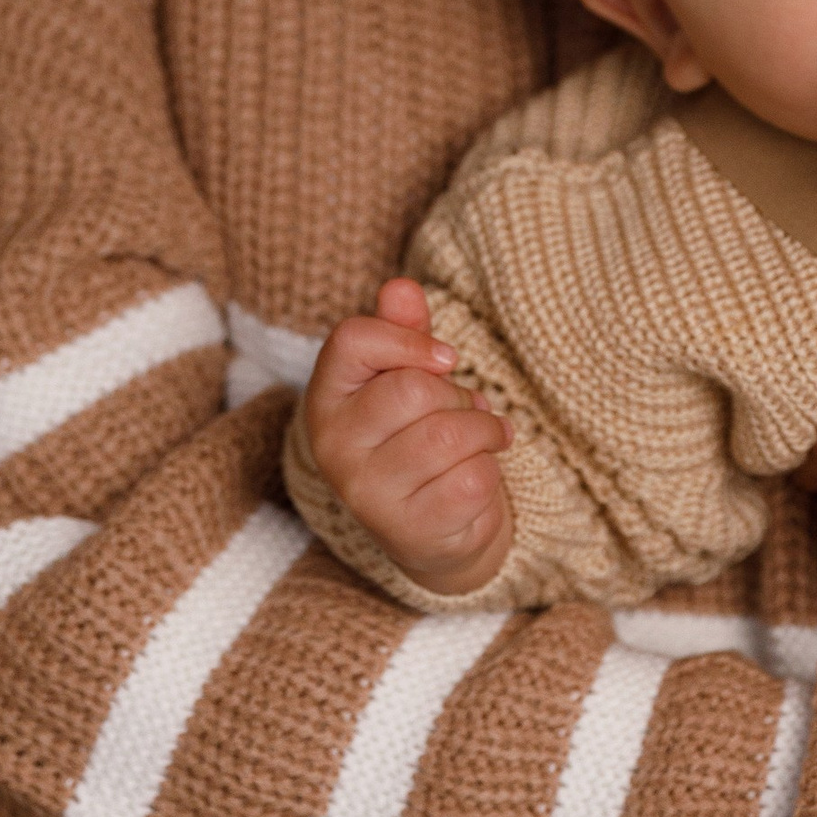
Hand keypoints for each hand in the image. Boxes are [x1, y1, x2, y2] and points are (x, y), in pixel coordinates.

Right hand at [300, 278, 513, 594]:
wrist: (431, 528)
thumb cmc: (415, 435)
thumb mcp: (405, 377)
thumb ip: (403, 330)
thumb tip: (401, 286)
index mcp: (324, 399)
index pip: (352, 340)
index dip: (411, 340)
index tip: (445, 358)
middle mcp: (333, 448)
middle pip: (413, 388)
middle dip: (458, 393)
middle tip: (464, 407)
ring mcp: (367, 494)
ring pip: (450, 434)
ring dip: (485, 429)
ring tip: (484, 435)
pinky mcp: (410, 530)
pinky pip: (473, 478)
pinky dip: (491, 468)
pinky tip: (477, 474)